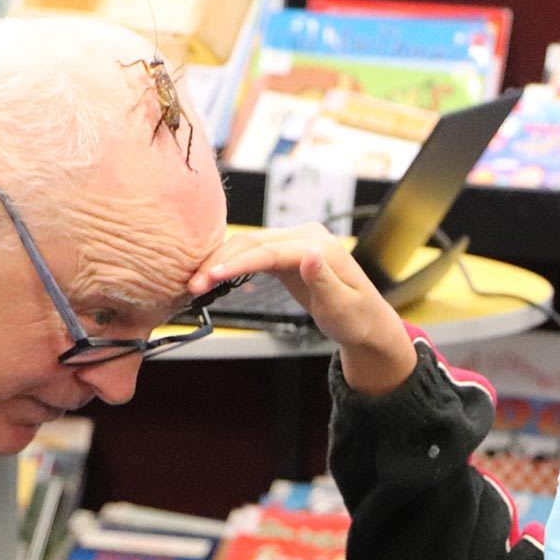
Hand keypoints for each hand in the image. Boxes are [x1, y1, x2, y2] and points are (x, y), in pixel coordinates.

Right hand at [189, 225, 417, 394]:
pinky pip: (252, 253)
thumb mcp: (342, 306)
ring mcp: (294, 243)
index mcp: (319, 246)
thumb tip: (309, 254)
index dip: (238, 262)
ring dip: (220, 261)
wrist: (366, 323)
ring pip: (248, 245)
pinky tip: (212, 275)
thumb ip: (324, 280)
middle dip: (220, 261)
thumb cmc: (357, 319)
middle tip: (193, 284)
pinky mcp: (285, 254)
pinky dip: (231, 263)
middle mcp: (306, 237)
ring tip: (196, 283)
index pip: (269, 250)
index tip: (212, 275)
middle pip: (253, 242)